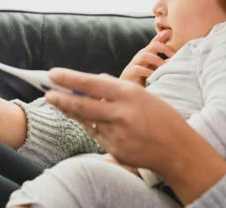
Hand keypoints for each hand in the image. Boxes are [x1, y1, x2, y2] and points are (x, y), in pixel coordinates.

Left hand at [45, 68, 225, 203]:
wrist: (179, 150)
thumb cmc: (161, 118)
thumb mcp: (142, 96)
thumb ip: (117, 89)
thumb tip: (94, 80)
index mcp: (129, 94)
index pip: (92, 83)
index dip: (70, 78)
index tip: (53, 74)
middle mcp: (121, 114)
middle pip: (82, 105)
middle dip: (61, 98)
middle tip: (47, 92)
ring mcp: (117, 134)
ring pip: (87, 121)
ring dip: (73, 112)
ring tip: (60, 103)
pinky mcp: (115, 150)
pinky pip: (97, 136)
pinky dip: (92, 127)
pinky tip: (92, 122)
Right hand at [119, 30, 174, 85]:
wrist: (128, 93)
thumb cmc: (145, 79)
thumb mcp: (156, 68)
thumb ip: (164, 60)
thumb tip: (176, 54)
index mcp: (148, 53)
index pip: (158, 41)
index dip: (168, 41)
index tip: (178, 47)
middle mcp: (141, 56)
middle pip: (153, 45)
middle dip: (164, 48)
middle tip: (174, 56)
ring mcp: (134, 63)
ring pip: (144, 55)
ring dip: (157, 60)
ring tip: (165, 67)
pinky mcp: (129, 73)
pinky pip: (137, 69)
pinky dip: (147, 72)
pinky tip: (154, 76)